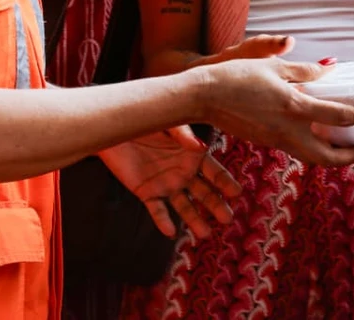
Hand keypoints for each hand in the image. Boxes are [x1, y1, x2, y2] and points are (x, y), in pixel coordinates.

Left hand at [99, 126, 240, 238]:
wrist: (116, 128)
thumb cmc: (147, 120)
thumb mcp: (168, 123)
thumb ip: (183, 135)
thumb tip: (200, 147)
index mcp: (193, 156)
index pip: (214, 173)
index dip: (225, 183)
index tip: (236, 193)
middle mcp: (184, 173)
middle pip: (204, 193)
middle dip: (216, 205)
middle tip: (227, 219)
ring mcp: (166, 184)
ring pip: (184, 206)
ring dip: (194, 220)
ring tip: (205, 234)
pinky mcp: (147, 192)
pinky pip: (157, 210)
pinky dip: (163, 221)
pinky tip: (170, 231)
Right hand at [196, 36, 353, 166]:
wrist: (203, 96)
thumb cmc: (236, 76)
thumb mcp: (273, 66)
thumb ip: (304, 72)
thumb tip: (329, 70)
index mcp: (295, 108)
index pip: (341, 117)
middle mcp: (289, 131)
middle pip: (330, 158)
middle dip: (352, 156)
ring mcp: (277, 141)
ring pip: (313, 158)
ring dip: (333, 154)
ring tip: (345, 140)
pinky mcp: (267, 142)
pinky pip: (297, 150)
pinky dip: (314, 146)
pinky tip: (317, 132)